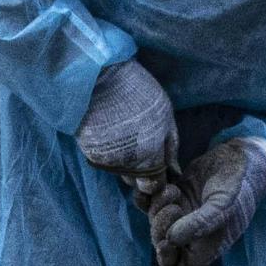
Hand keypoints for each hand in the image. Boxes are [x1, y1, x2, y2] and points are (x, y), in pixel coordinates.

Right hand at [77, 58, 177, 192]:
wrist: (97, 79)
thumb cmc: (137, 92)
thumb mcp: (165, 113)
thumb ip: (171, 145)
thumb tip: (174, 171)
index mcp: (150, 155)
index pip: (155, 186)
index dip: (157, 180)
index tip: (157, 169)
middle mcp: (128, 165)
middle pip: (136, 182)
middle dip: (140, 172)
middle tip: (140, 147)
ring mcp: (108, 162)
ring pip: (121, 173)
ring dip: (125, 163)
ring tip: (125, 136)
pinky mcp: (92, 156)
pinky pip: (107, 163)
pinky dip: (110, 154)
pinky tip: (111, 134)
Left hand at [150, 138, 265, 265]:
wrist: (237, 158)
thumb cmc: (236, 186)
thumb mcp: (221, 205)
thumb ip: (199, 223)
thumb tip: (172, 240)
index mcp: (205, 245)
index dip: (167, 261)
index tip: (165, 244)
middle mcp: (190, 234)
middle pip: (162, 243)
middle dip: (161, 227)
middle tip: (174, 207)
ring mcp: (180, 215)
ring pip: (154, 221)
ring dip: (157, 207)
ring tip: (174, 191)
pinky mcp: (172, 197)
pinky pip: (149, 203)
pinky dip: (146, 196)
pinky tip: (158, 185)